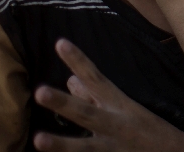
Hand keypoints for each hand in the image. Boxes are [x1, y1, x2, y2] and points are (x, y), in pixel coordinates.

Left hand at [33, 39, 183, 151]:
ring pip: (84, 147)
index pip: (96, 77)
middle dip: (64, 104)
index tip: (60, 43)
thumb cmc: (145, 128)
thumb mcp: (123, 107)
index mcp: (119, 104)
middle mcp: (115, 125)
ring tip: (38, 139)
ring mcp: (112, 148)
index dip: (78, 61)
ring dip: (61, 145)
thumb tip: (70, 80)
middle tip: (40, 92)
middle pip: (86, 113)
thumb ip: (93, 96)